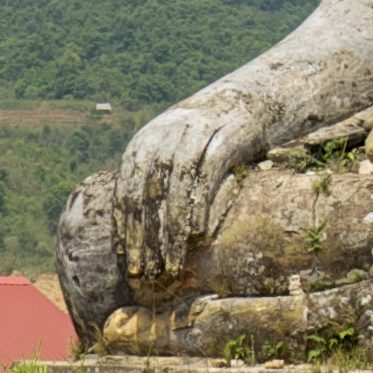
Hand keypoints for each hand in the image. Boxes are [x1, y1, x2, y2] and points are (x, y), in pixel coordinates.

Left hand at [112, 91, 278, 280]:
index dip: (125, 228)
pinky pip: (205, 179)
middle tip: (145, 273)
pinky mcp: (222, 139)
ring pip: (175, 192)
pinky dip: (198, 207)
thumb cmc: (204, 138)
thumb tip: (131, 229)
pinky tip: (196, 236)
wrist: (246, 99)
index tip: (125, 261)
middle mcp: (162, 138)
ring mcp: (192, 137)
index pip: (126, 193)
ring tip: (171, 265)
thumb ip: (152, 182)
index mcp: (143, 145)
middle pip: (147, 197)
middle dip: (145, 239)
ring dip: (171, 234)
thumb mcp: (171, 153)